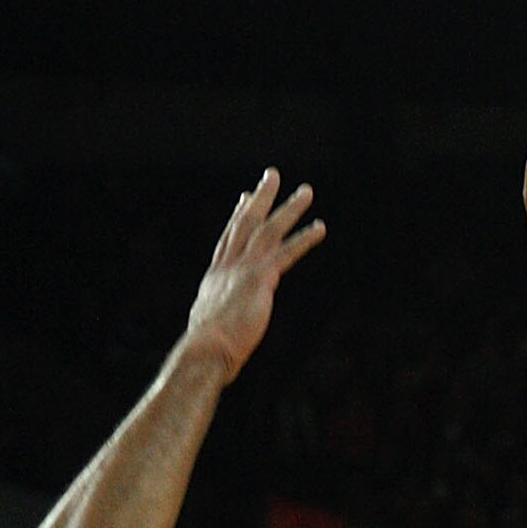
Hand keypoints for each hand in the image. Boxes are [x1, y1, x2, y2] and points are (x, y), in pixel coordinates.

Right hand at [183, 171, 325, 381]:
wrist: (206, 351)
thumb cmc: (206, 352)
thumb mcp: (210, 330)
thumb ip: (217, 322)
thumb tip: (214, 334)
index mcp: (215, 278)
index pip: (228, 239)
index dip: (238, 217)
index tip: (245, 197)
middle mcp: (227, 266)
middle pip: (246, 223)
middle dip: (260, 198)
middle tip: (273, 175)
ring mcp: (243, 269)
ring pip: (268, 230)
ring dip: (289, 208)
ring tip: (306, 191)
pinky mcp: (260, 278)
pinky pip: (287, 253)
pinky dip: (304, 238)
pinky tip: (320, 227)